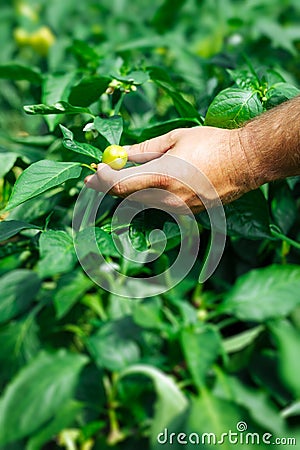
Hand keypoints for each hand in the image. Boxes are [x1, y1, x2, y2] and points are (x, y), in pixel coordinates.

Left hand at [85, 126, 258, 213]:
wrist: (246, 162)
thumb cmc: (212, 144)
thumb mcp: (175, 139)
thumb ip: (143, 150)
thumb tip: (121, 154)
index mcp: (161, 176)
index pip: (118, 185)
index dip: (101, 180)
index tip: (92, 173)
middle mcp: (167, 199)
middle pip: (126, 198)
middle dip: (111, 186)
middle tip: (100, 175)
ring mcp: (178, 210)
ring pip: (143, 203)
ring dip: (131, 191)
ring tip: (128, 175)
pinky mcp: (188, 214)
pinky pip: (161, 206)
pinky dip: (152, 196)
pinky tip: (160, 182)